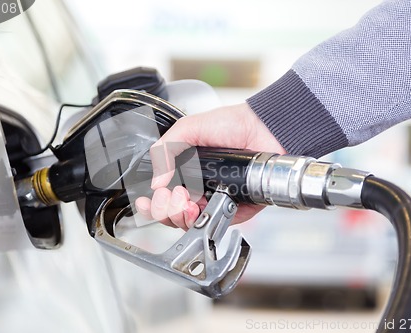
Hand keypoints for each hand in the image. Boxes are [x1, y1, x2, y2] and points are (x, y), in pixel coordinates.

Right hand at [135, 102, 285, 228]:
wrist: (263, 130)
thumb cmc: (233, 124)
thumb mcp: (190, 128)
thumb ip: (166, 149)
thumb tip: (155, 181)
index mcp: (187, 172)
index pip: (163, 196)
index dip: (153, 203)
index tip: (147, 201)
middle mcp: (199, 189)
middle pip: (173, 215)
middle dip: (166, 211)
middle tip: (173, 196)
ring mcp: (216, 200)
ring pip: (190, 224)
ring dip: (181, 217)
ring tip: (186, 202)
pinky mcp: (234, 210)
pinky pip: (215, 224)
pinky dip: (204, 220)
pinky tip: (200, 207)